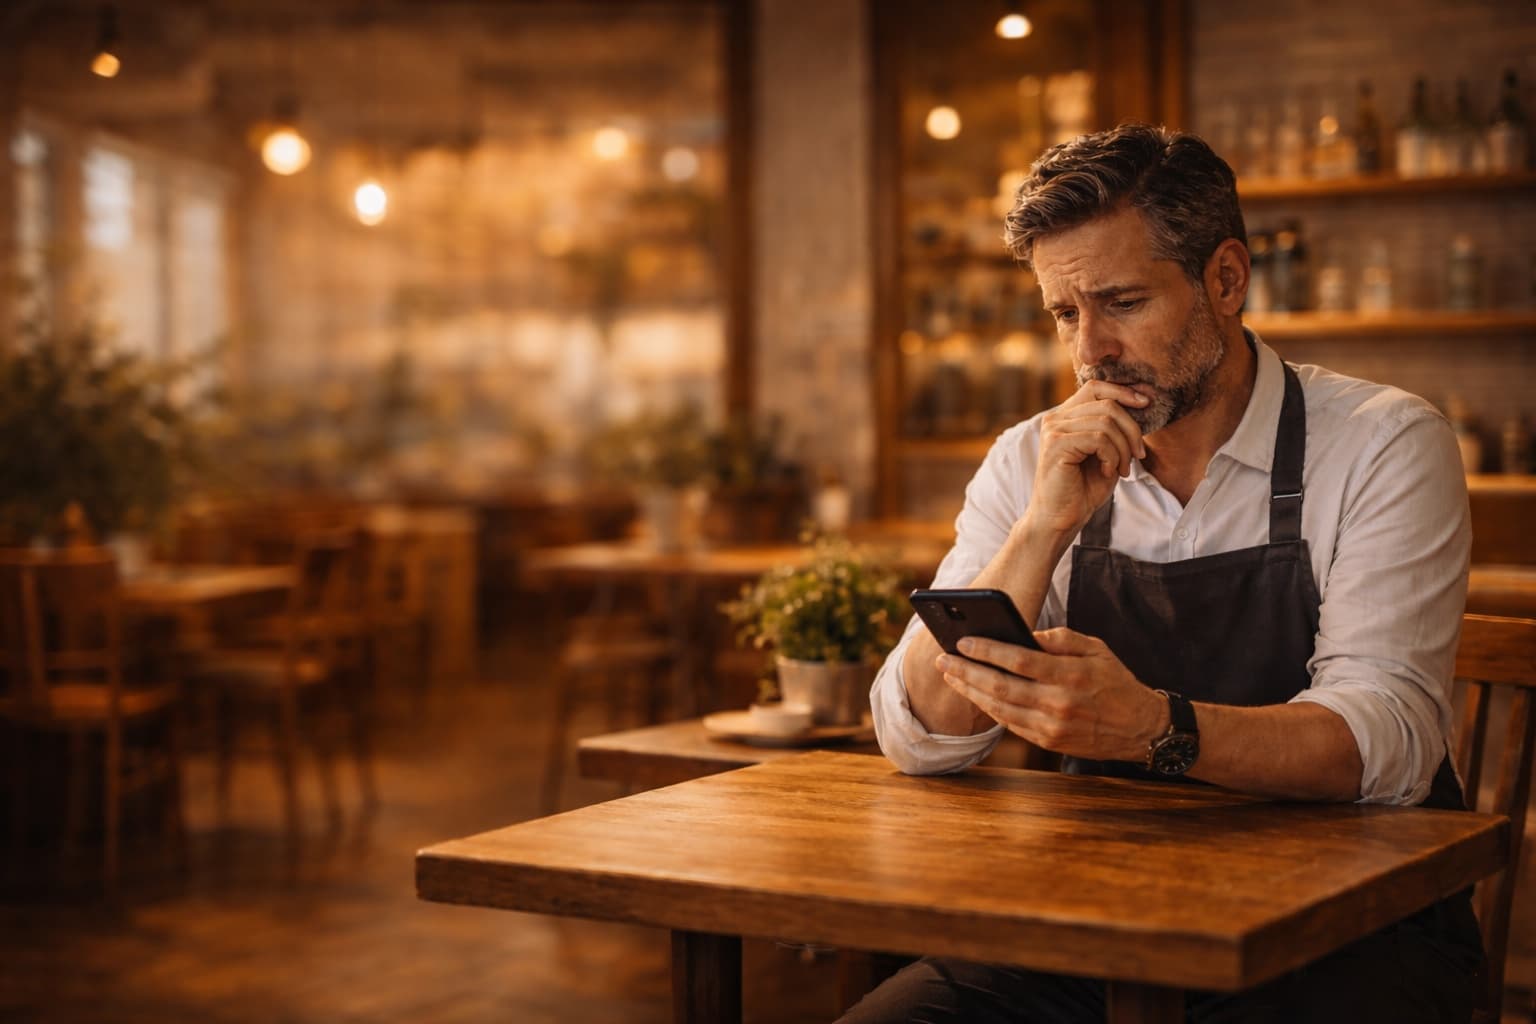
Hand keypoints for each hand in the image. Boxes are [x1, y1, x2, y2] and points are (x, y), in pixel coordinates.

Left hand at [936, 627, 1164, 762]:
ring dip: (970, 692)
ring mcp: (1052, 727)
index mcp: (1071, 675)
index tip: (962, 641)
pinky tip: (974, 695)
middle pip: (1001, 687)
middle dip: (967, 672)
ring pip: (1000, 709)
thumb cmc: (1115, 682)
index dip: (986, 651)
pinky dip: (989, 709)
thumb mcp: (1096, 649)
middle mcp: (1059, 703)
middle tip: (943, 659)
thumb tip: (1024, 634)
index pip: (1018, 660)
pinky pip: (1010, 724)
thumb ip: (1060, 639)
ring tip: (950, 676)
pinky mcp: (1049, 742)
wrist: (1140, 728)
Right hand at [1028, 382, 1148, 536]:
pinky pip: (1099, 439)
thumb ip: (1115, 428)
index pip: (1096, 387)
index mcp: (1065, 416)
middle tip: (1137, 456)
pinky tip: (1108, 472)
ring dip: (1123, 448)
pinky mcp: (1056, 444)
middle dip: (1131, 430)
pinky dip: (1112, 457)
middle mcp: (1055, 418)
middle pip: (1107, 404)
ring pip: (1106, 422)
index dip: (1123, 391)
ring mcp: (1054, 430)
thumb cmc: (1082, 489)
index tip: (1146, 404)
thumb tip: (1141, 400)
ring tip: (1122, 469)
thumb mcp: (1106, 453)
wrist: (1060, 519)